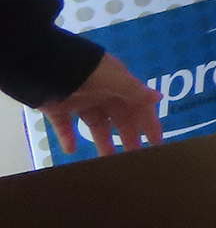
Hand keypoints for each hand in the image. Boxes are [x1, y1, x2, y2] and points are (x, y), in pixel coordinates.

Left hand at [39, 54, 162, 155]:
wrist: (45, 66)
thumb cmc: (86, 71)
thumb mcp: (114, 80)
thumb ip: (134, 90)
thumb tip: (158, 98)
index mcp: (118, 83)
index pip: (138, 105)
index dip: (148, 122)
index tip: (156, 142)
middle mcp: (102, 91)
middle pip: (119, 117)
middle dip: (127, 136)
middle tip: (134, 158)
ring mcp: (80, 99)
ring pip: (95, 124)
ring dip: (101, 141)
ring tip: (106, 161)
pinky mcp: (58, 107)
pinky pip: (65, 125)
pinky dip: (68, 137)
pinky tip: (71, 150)